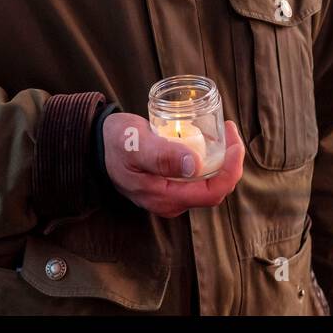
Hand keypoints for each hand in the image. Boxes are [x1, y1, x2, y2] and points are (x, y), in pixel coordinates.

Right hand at [102, 113, 243, 217]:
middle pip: (215, 188)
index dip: (231, 170)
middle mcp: (171, 201)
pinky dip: (209, 159)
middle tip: (229, 130)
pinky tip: (208, 140)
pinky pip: (197, 177)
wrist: (97, 144)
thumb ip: (162, 156)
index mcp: (165, 196)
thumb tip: (194, 165)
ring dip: (221, 159)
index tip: (235, 142)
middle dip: (229, 161)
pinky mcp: (169, 184)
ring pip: (208, 182)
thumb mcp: (136, 144)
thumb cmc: (116, 142)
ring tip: (222, 132)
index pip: (212, 192)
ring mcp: (171, 194)